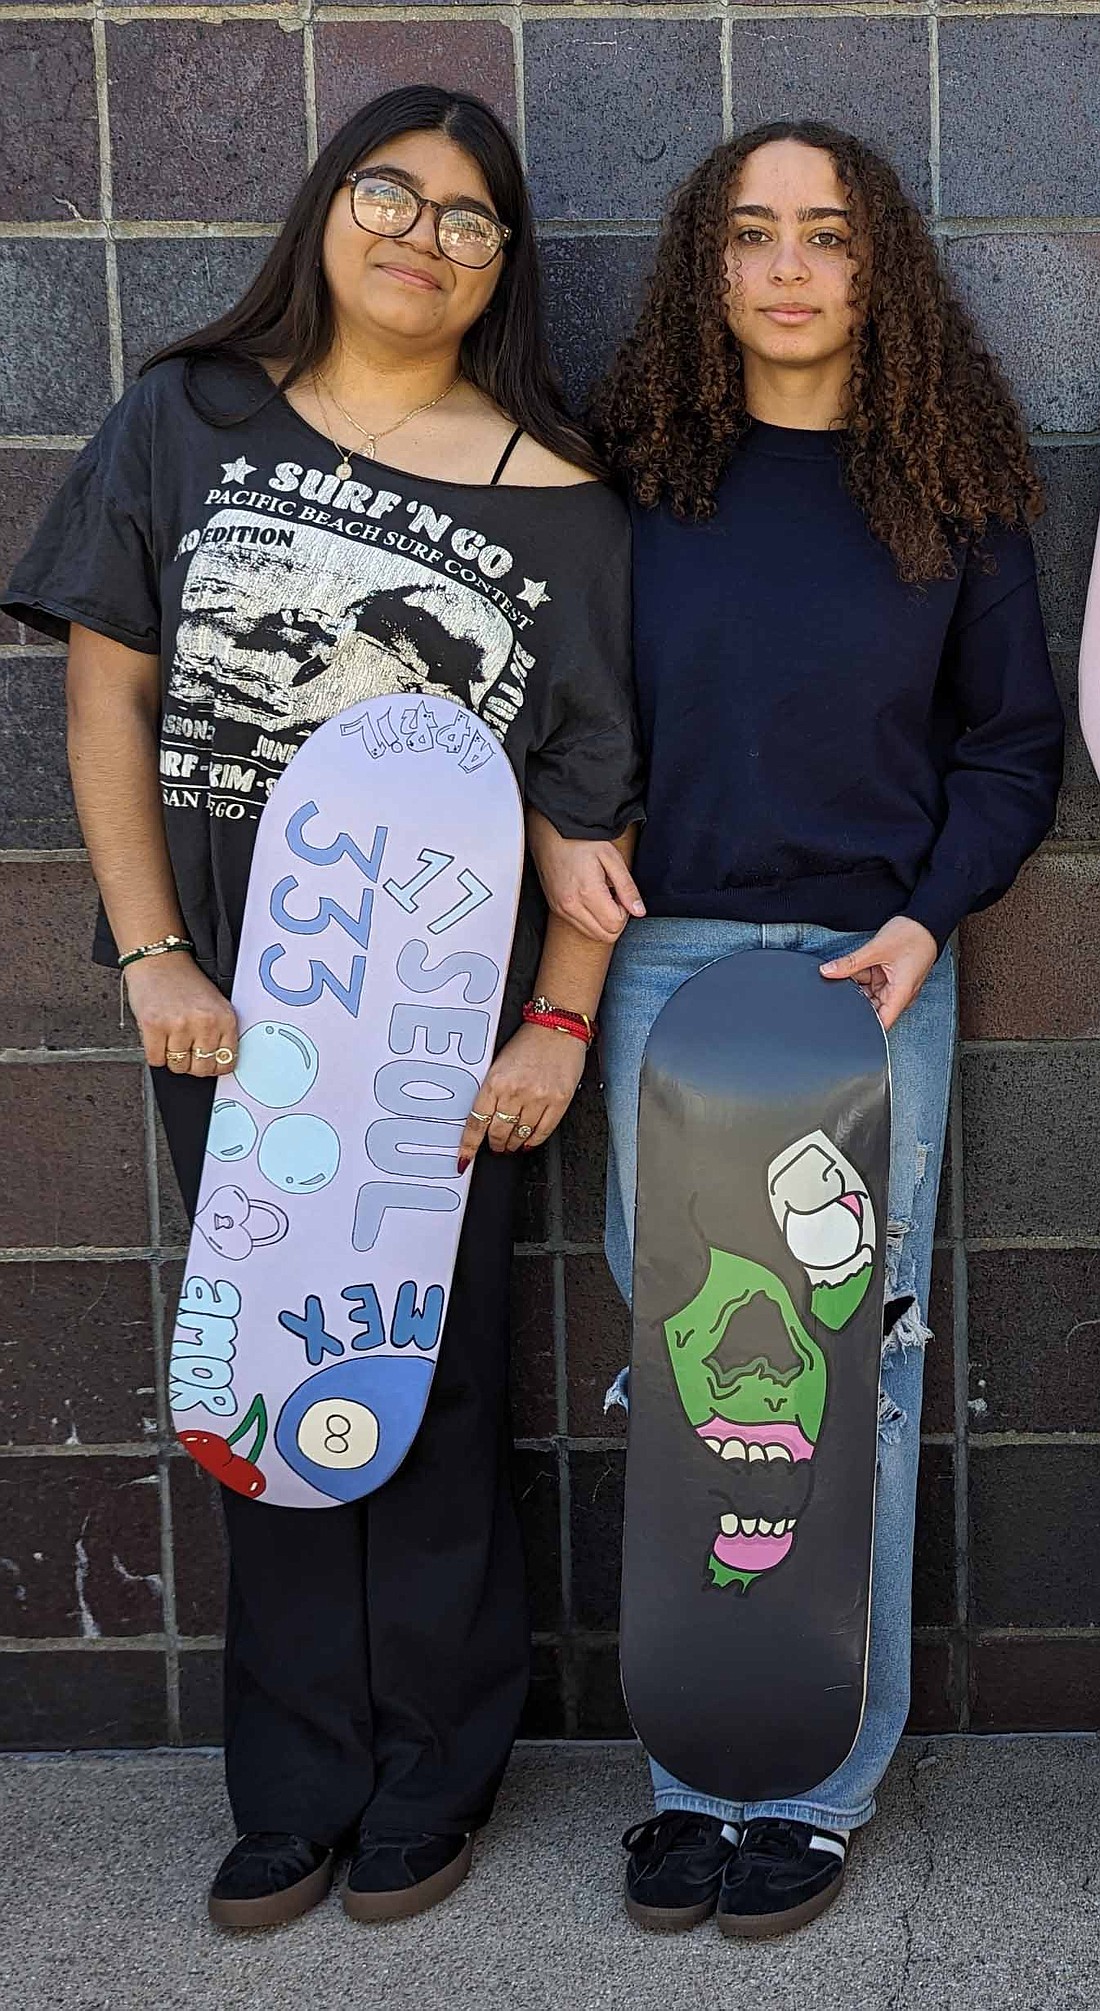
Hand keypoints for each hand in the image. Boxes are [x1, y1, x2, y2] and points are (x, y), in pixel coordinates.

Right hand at [124, 954, 239, 1076]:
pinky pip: (156, 1060)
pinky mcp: (154, 1026)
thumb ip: (220, 1033)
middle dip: (192, 1064)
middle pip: (202, 1069)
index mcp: (225, 1018)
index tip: (207, 1061)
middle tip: (186, 1050)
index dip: (214, 1065)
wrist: (160, 960)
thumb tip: (219, 1063)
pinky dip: (155, 1053)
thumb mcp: (215, 1004)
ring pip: (178, 1066)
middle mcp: (205, 1023)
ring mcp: (179, 1025)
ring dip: (172, 1057)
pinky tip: (158, 1037)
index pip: (227, 1062)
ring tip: (171, 1038)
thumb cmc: (185, 982)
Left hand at [456, 1023, 586, 1170]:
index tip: (464, 1158)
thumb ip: (491, 1090)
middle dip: (494, 1144)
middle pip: (498, 1132)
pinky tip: (528, 1142)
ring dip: (513, 1145)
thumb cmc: (530, 1041)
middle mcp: (515, 1091)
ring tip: (511, 1145)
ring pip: (519, 1136)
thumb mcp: (499, 1063)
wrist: (558, 1026)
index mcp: (495, 1081)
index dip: (469, 1145)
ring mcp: (538, 1098)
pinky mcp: (558, 1101)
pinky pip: (542, 1132)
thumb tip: (484, 1118)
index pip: (476, 1122)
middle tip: (495, 1146)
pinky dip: (533, 1142)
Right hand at [526, 808, 644, 945]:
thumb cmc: (581, 841)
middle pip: (605, 936)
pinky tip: (590, 898)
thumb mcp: (612, 858)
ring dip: (603, 921)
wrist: (550, 833)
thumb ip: (627, 887)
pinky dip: (591, 919)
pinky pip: (579, 926)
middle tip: (614, 896)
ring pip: (592, 935)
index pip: (615, 925)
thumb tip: (639, 911)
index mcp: (587, 893)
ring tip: (602, 896)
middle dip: (616, 921)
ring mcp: (561, 909)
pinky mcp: (556, 908)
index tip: (620, 893)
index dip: (625, 912)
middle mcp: (571, 906)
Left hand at [819, 917, 937, 1030]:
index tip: (845, 1022)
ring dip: (860, 984)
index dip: (863, 1027)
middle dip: (856, 998)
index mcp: (900, 994)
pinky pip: (873, 983)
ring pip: (869, 994)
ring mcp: (895, 986)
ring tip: (864, 966)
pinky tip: (864, 964)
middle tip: (847, 982)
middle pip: (871, 1008)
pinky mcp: (892, 977)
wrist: (926, 921)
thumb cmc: (913, 935)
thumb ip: (850, 963)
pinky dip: (865, 976)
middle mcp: (899, 994)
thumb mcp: (876, 949)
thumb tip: (828, 972)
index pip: (881, 1024)